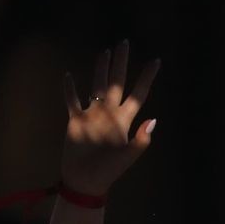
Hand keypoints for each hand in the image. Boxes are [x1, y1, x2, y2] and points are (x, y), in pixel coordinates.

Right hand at [59, 40, 159, 196]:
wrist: (85, 180)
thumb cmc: (108, 171)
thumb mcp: (128, 157)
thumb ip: (141, 140)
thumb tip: (154, 120)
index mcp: (124, 121)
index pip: (138, 94)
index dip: (147, 78)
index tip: (156, 61)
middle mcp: (109, 113)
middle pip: (117, 82)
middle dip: (121, 63)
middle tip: (125, 43)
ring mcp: (92, 115)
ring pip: (96, 85)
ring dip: (100, 69)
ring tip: (104, 52)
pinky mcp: (75, 120)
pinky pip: (72, 100)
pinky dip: (69, 88)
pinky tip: (68, 75)